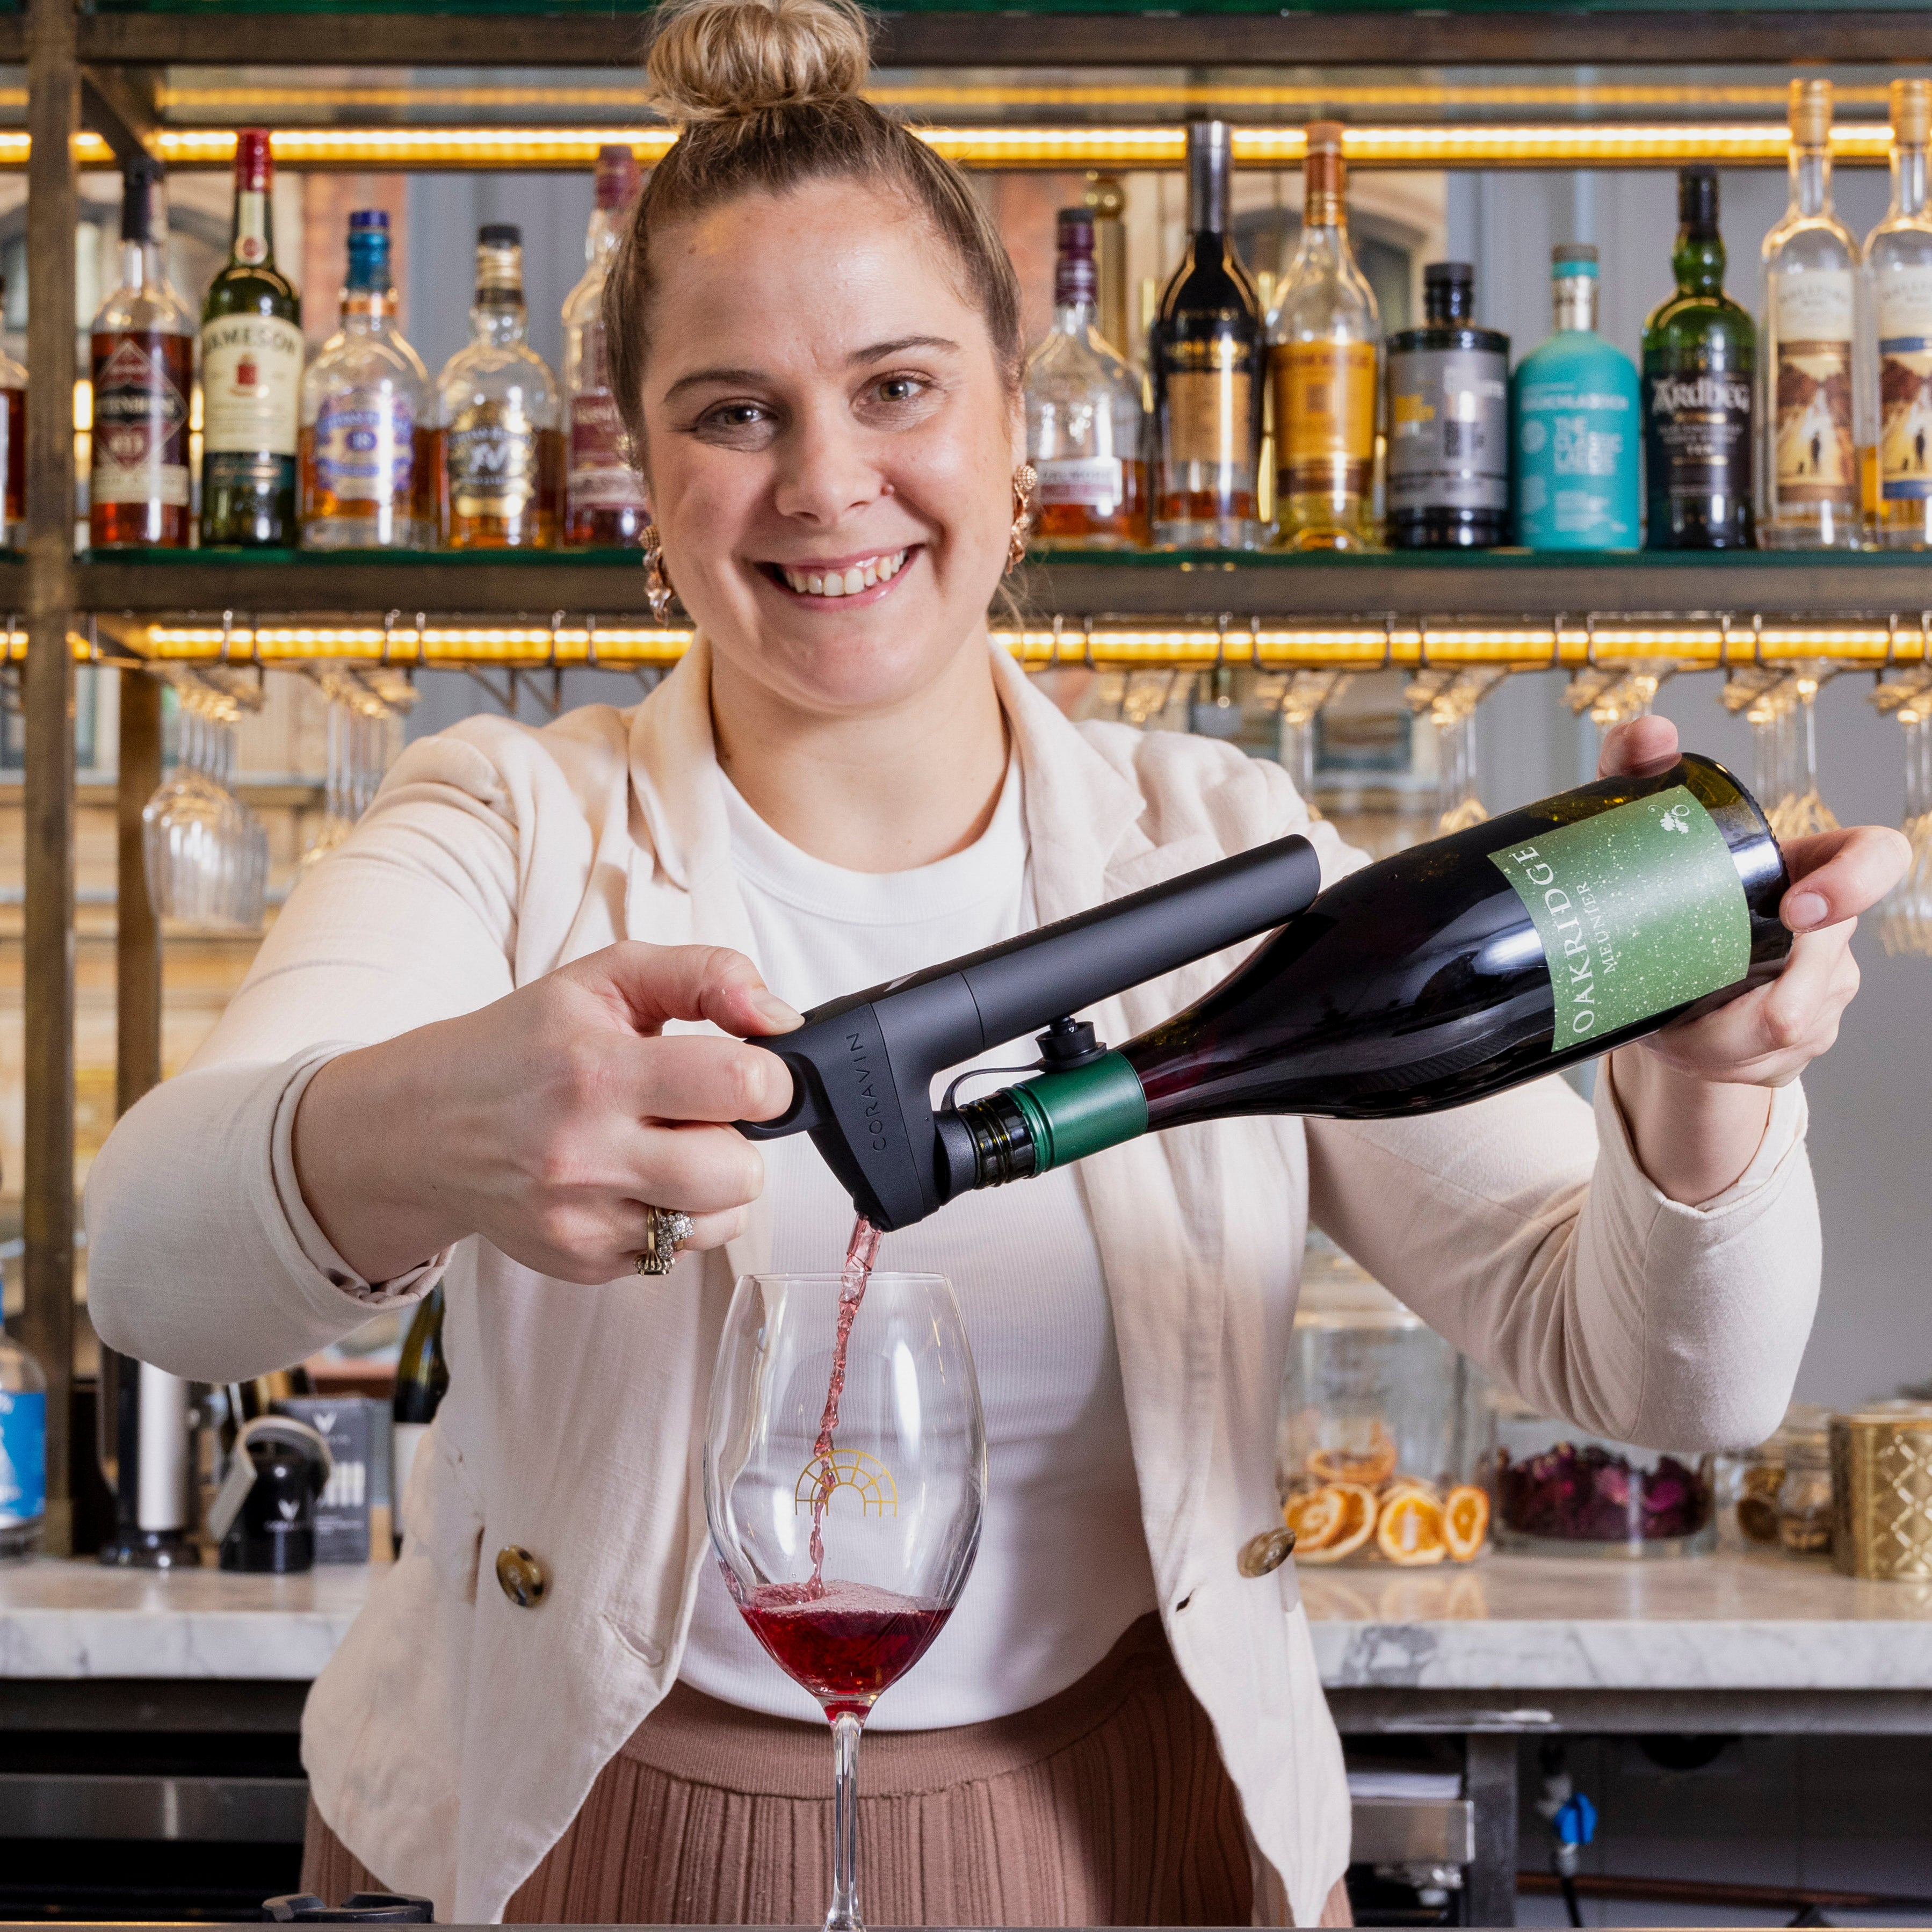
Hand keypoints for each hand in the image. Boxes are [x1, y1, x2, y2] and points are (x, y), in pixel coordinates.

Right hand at [294, 943, 802, 1284]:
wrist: (424, 1128)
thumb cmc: (523, 1045)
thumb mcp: (606, 978)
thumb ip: (706, 975)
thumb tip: (780, 1016)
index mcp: (596, 1070)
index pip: (743, 1084)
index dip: (768, 1075)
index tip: (749, 1068)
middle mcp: (586, 1153)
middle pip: (741, 1169)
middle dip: (739, 1136)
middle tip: (699, 1112)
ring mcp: (584, 1219)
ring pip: (722, 1217)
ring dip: (713, 1180)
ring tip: (665, 1145)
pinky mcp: (584, 1262)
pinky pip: (683, 1250)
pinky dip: (678, 1215)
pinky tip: (634, 1179)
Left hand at [1595, 716, 1908, 1203]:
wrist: (1652, 987)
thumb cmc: (1664, 896)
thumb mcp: (1644, 834)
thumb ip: (1639, 773)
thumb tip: (1650, 733)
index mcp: (1807, 869)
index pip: (1875, 857)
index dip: (1855, 882)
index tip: (1799, 909)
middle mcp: (1828, 933)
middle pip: (1828, 967)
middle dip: (1777, 1000)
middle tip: (1723, 1013)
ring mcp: (1820, 995)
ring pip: (1791, 1027)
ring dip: (1726, 1036)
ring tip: (1678, 1025)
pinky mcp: (1796, 1048)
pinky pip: (1766, 1065)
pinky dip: (1718, 1061)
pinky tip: (1690, 1044)